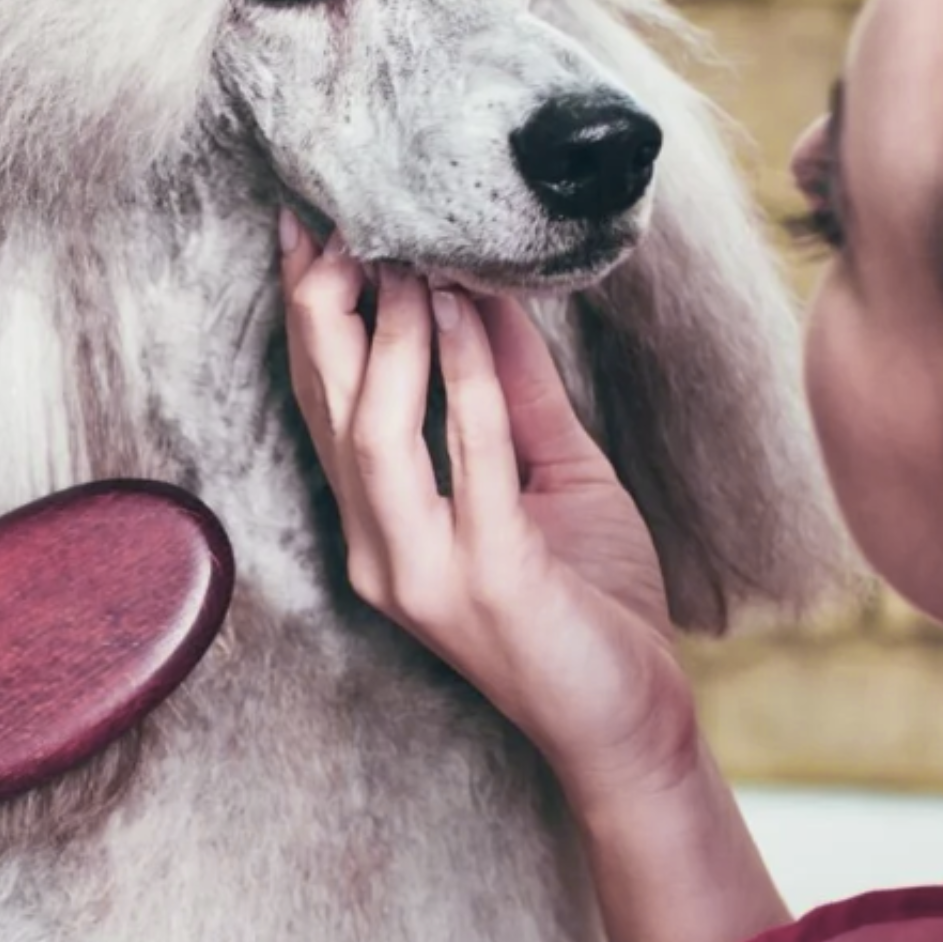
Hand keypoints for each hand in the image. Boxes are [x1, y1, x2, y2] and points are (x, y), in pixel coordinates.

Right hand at [278, 213, 696, 807]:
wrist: (628, 721)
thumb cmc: (591, 604)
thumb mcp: (553, 475)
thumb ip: (516, 392)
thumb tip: (488, 292)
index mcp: (383, 528)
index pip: (327, 408)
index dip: (313, 318)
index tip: (314, 231)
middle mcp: (380, 552)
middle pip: (328, 409)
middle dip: (325, 308)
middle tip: (341, 220)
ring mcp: (422, 572)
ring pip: (376, 430)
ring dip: (389, 334)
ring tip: (409, 256)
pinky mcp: (480, 581)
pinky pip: (466, 456)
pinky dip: (466, 377)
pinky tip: (464, 313)